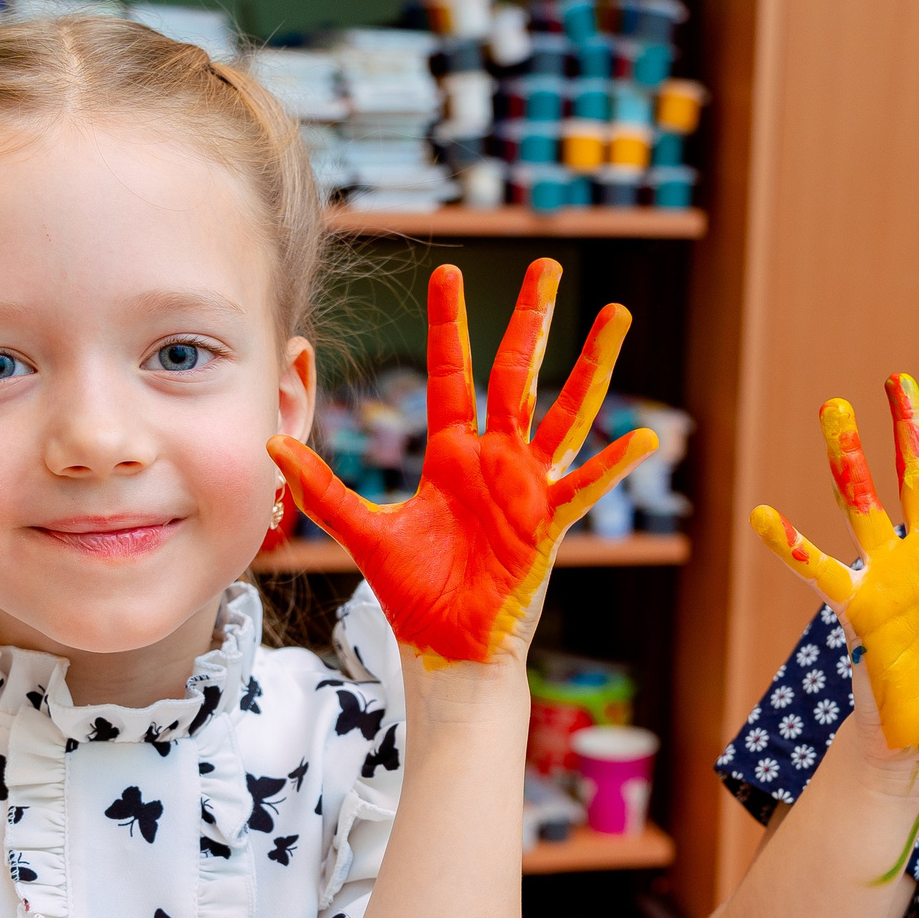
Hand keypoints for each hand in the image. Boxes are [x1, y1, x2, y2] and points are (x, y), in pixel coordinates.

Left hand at [270, 259, 655, 666]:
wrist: (447, 651)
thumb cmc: (414, 597)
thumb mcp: (364, 534)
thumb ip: (325, 488)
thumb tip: (272, 446)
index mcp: (453, 457)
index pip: (454, 374)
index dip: (451, 325)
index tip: (450, 274)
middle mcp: (495, 462)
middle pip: (518, 374)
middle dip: (532, 320)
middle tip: (548, 267)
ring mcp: (527, 489)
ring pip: (564, 412)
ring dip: (592, 365)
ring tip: (618, 316)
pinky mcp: (547, 525)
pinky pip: (585, 487)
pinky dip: (613, 464)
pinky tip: (646, 439)